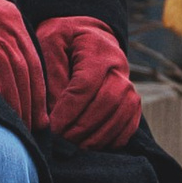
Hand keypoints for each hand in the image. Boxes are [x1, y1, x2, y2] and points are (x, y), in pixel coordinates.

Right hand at [0, 0, 47, 120]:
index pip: (32, 65)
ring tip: (13, 123)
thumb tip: (19, 79)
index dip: (38, 95)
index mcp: (14, 23)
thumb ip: (8, 41)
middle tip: (27, 128)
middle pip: (21, 70)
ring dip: (10, 99)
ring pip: (3, 69)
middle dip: (27, 103)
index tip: (40, 119)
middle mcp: (3, 26)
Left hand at [37, 14, 141, 147]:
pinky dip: (113, 139)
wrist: (86, 35)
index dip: (69, 110)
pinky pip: (129, 124)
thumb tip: (54, 113)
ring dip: (97, 136)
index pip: (86, 85)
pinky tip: (92, 146)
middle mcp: (119, 67)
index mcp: (97, 50)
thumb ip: (51, 76)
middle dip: (82, 127)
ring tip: (73, 147)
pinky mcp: (132, 101)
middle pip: (107, 101)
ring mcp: (129, 84)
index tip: (52, 128)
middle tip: (60, 141)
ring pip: (121, 115)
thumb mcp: (49, 46)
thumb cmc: (63, 41)